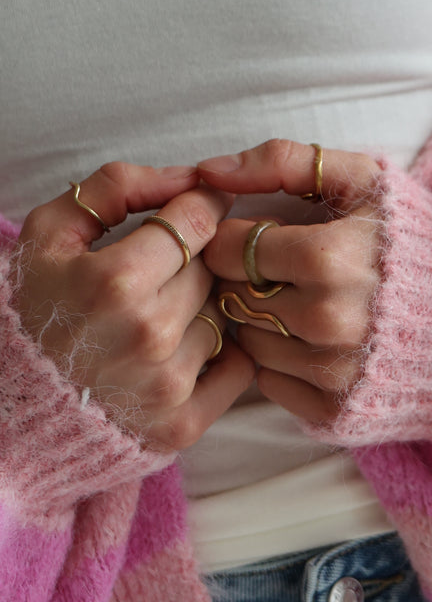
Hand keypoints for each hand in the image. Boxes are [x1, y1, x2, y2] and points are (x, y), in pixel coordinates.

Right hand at [12, 162, 255, 452]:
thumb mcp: (52, 231)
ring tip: (158, 316)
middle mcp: (148, 334)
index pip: (198, 220)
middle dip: (194, 260)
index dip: (202, 206)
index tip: (200, 207)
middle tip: (161, 271)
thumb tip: (192, 176)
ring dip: (203, 309)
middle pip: (213, 268)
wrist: (14, 405)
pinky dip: (221, 355)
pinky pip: (240, 367)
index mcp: (115, 281)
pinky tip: (180, 351)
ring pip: (224, 315)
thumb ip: (119, 187)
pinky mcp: (181, 425)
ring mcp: (167, 384)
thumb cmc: (32, 308)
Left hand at [197, 140, 382, 424]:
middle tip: (278, 271)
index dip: (235, 238)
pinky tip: (313, 340)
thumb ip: (283, 160)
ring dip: (260, 321)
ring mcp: (331, 371)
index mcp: (329, 258)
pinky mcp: (333, 411)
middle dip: (245, 279)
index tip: (261, 237)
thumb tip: (209, 171)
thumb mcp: (364, 180)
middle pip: (233, 296)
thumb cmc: (415, 242)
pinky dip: (280, 360)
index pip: (227, 248)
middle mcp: (327, 320)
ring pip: (246, 341)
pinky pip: (268, 381)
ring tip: (300, 303)